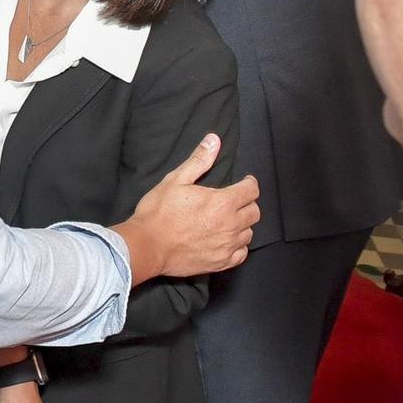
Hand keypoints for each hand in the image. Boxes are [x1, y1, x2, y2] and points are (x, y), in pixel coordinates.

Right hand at [114, 134, 259, 280]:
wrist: (148, 246)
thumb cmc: (159, 212)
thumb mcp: (176, 180)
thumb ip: (199, 160)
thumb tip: (214, 140)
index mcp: (222, 202)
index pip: (251, 190)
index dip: (249, 183)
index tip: (245, 182)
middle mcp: (230, 225)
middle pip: (254, 212)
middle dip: (247, 203)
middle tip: (235, 200)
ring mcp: (227, 246)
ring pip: (249, 233)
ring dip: (242, 224)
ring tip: (229, 220)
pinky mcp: (221, 263)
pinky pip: (241, 253)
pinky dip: (238, 246)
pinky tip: (227, 241)